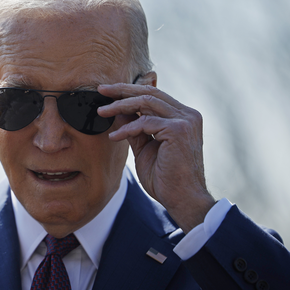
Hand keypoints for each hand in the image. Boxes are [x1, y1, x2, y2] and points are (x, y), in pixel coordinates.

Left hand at [97, 81, 214, 232]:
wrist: (181, 199)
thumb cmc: (165, 179)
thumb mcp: (145, 149)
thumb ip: (135, 129)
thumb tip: (118, 112)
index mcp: (183, 117)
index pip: (154, 95)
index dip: (130, 91)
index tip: (108, 92)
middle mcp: (187, 115)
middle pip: (150, 92)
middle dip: (122, 90)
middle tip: (101, 90)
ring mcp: (186, 120)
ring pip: (147, 102)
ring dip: (120, 106)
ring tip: (102, 112)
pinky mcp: (179, 130)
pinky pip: (145, 122)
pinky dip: (127, 128)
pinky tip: (114, 137)